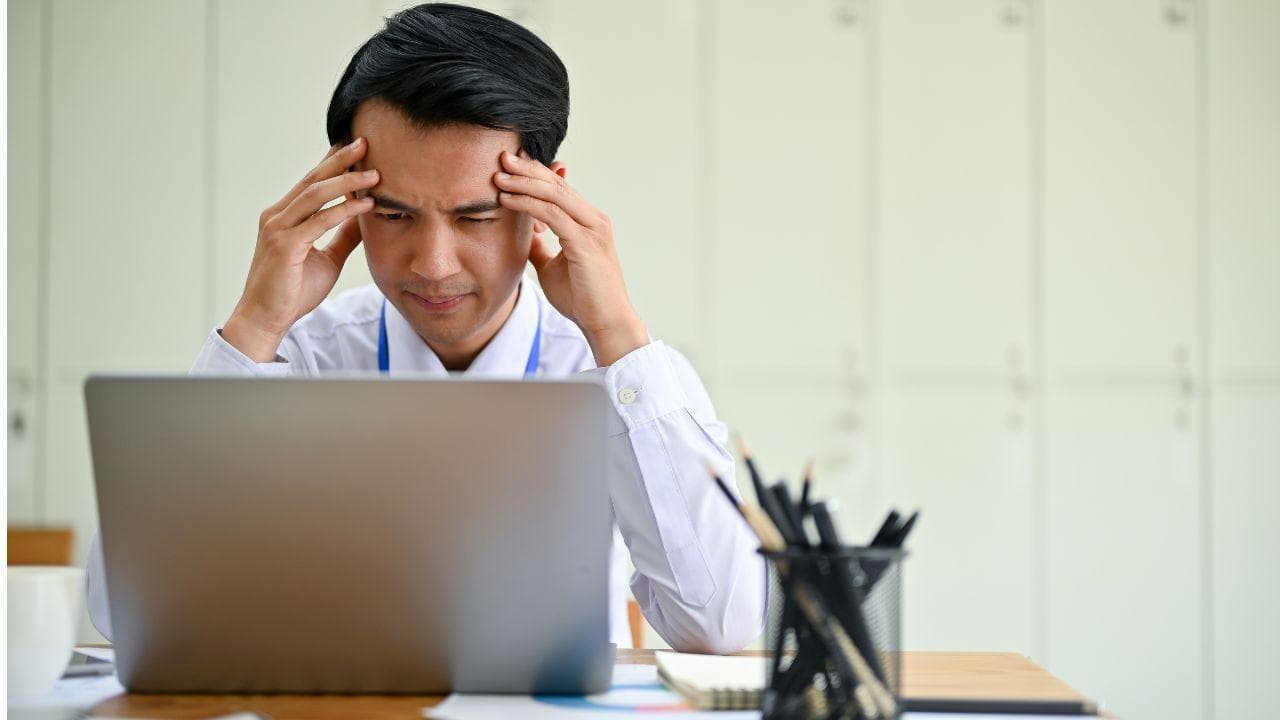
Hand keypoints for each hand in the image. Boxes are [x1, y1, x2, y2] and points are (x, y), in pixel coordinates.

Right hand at [223, 138, 378, 361]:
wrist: (267, 319)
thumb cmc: (293, 291)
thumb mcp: (327, 258)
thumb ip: (343, 236)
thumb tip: (365, 216)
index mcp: (285, 216)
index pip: (312, 181)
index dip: (333, 162)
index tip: (357, 146)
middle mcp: (277, 216)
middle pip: (313, 179)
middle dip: (340, 159)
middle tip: (365, 142)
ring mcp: (278, 229)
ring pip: (316, 194)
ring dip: (346, 181)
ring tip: (374, 172)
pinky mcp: (284, 246)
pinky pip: (319, 221)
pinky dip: (344, 210)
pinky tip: (366, 204)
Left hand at [495, 151, 648, 366]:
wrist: (605, 323)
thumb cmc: (582, 299)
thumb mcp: (553, 267)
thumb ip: (540, 247)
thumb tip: (523, 234)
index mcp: (588, 223)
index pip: (559, 188)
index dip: (534, 174)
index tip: (508, 166)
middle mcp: (594, 219)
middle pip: (556, 184)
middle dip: (527, 169)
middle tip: (501, 156)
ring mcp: (592, 229)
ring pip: (554, 194)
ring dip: (523, 182)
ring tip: (498, 175)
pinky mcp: (585, 242)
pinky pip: (551, 214)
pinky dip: (527, 204)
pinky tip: (506, 200)